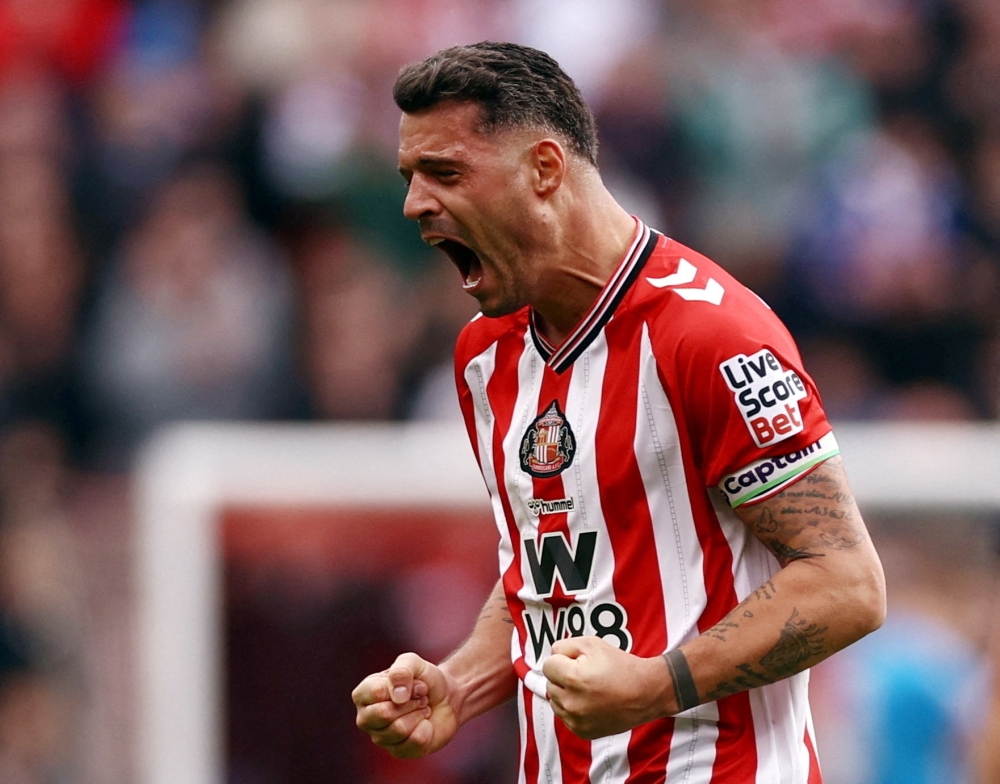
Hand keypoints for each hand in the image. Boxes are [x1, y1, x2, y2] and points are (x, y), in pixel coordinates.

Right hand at [352, 652, 459, 757]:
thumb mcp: (412, 662)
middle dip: (410, 702)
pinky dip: (427, 728)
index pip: (376, 692)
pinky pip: (415, 742)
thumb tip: (397, 697)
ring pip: (400, 729)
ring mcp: (381, 738)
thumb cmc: (425, 679)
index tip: (414, 681)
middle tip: (420, 696)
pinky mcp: (398, 752)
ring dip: (419, 713)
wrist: (447, 697)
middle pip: (385, 714)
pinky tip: (424, 722)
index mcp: (363, 695)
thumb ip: (401, 671)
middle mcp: (366, 719)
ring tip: (422, 707)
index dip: (402, 686)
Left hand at [543, 636, 668, 739]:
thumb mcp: (592, 644)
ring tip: (588, 688)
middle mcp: (572, 702)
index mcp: (573, 678)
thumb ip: (565, 645)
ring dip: (565, 693)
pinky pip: (564, 716)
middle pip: (550, 683)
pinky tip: (590, 701)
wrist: (645, 693)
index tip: (576, 661)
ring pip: (554, 701)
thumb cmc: (621, 667)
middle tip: (585, 674)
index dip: (562, 659)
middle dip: (563, 676)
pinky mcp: (581, 731)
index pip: (547, 665)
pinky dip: (572, 708)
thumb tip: (552, 655)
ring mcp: (576, 720)